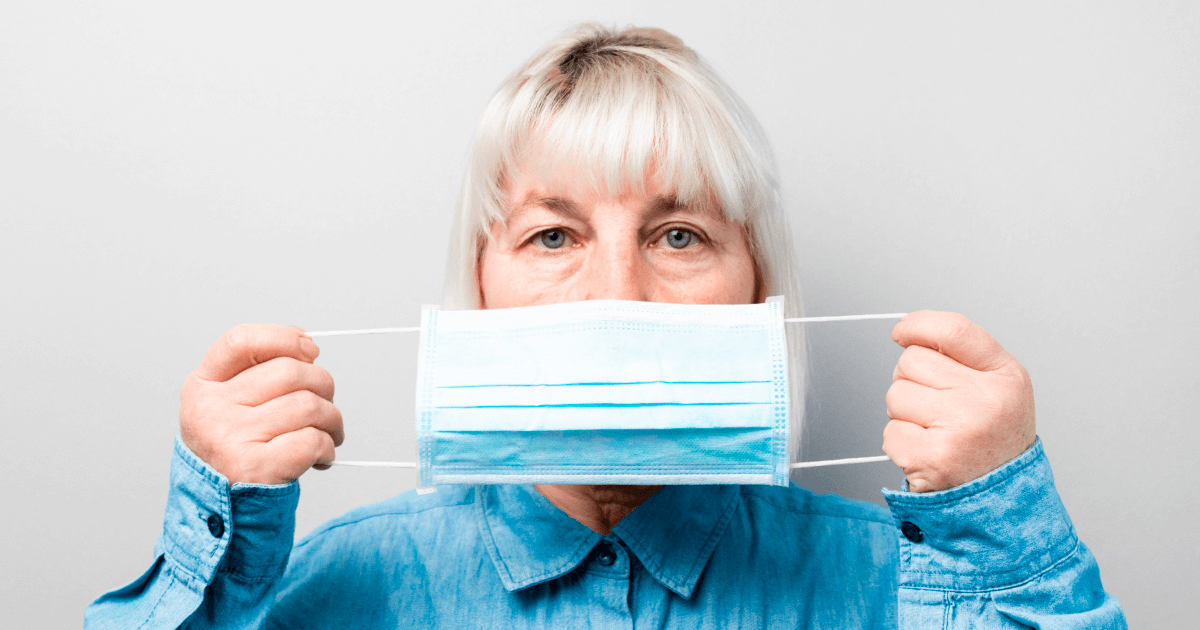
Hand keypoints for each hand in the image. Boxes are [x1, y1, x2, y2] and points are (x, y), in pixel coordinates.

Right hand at [179, 324, 343, 485]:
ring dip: (332, 420)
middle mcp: (209, 409)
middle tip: (326, 407)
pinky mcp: (254, 468)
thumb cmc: (236, 453)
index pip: (241, 340)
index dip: (283, 338)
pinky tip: (320, 456)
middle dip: (323, 386)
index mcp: (201, 386)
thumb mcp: (231, 405)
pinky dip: (326, 446)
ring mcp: (229, 438)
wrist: (223, 513)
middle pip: (289, 371)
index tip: (310, 350)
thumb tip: (305, 341)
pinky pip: (311, 440)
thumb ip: (260, 369)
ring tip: (328, 434)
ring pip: (308, 405)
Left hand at [883, 311, 1035, 492]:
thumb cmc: (992, 441)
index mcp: (1006, 376)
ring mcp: (961, 429)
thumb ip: (960, 357)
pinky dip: (901, 444)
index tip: (901, 333)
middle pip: (911, 361)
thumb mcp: (998, 388)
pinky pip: (890, 433)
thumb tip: (908, 333)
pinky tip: (927, 453)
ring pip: (895, 395)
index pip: (952, 330)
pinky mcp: (935, 458)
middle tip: (936, 410)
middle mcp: (988, 399)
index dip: (917, 325)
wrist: (1004, 501)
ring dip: (904, 415)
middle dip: (912, 382)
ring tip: (934, 433)